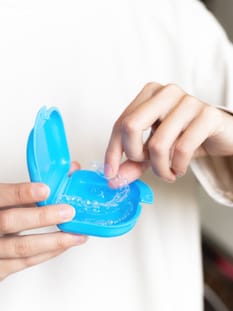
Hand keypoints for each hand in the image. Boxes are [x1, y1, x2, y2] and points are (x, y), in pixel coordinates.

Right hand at [0, 162, 86, 280]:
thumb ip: (34, 188)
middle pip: (10, 222)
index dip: (22, 193)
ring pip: (22, 247)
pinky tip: (64, 245)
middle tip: (68, 212)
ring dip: (54, 241)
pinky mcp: (0, 269)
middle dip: (42, 217)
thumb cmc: (1, 215)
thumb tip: (70, 171)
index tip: (45, 189)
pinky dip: (48, 253)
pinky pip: (25, 262)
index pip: (1, 196)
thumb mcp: (9, 200)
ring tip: (76, 234)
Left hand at [105, 82, 232, 182]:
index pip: (120, 123)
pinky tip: (179, 169)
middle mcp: (166, 93)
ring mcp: (188, 101)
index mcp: (149, 94)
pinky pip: (182, 149)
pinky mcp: (208, 115)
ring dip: (159, 169)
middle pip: (131, 126)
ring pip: (158, 144)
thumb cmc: (185, 138)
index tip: (110, 174)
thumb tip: (114, 179)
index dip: (112, 152)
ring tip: (167, 173)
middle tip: (145, 165)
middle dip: (134, 154)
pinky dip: (177, 167)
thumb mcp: (155, 150)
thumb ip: (134, 162)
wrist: (222, 135)